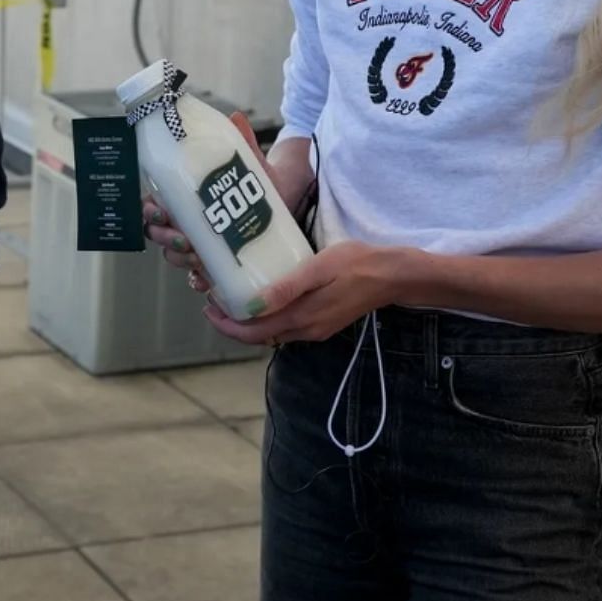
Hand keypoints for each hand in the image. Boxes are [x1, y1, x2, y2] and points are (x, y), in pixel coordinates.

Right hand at [143, 112, 276, 296]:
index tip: (160, 213)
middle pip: (159, 234)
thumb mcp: (250, 161)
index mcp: (185, 195)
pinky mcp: (218, 261)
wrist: (285, 200)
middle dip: (166, 238)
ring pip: (176, 256)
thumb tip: (235, 118)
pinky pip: (199, 276)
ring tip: (198, 260)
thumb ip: (241, 141)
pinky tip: (205, 281)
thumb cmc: (259, 181)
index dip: (149, 212)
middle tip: (184, 239)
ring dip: (181, 260)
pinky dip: (199, 280)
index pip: (154, 205)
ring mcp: (201, 242)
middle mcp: (187, 220)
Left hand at [201, 240, 417, 346]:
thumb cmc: (356, 264)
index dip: (226, 324)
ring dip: (249, 322)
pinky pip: (286, 327)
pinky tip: (263, 299)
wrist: (394, 276)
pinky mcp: (323, 323)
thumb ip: (286, 288)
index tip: (208, 307)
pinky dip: (267, 319)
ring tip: (231, 298)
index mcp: (301, 318)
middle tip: (213, 300)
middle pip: (259, 336)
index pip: (253, 332)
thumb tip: (252, 306)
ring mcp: (315, 330)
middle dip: (232, 323)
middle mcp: (306, 331)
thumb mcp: (318, 268)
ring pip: (272, 333)